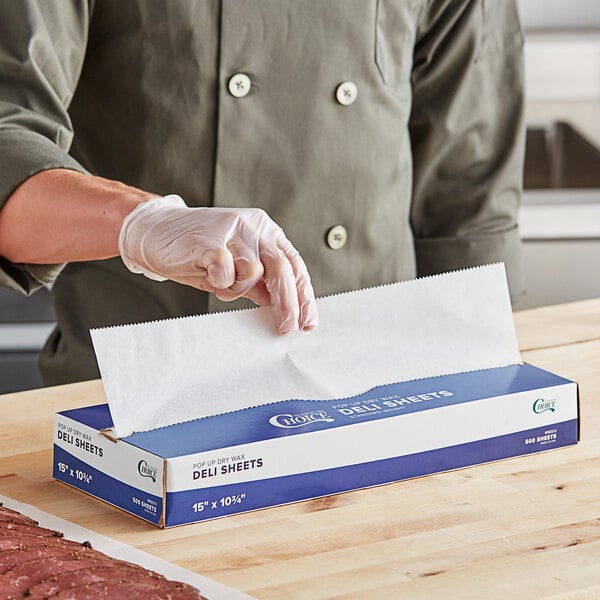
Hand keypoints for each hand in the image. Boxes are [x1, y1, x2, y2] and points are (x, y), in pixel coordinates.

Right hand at [118, 195, 317, 334]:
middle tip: (286, 329)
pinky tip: (207, 273)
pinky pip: (227, 273)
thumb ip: (259, 283)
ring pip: (253, 273)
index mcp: (266, 231)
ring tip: (217, 281)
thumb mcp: (235, 269)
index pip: (294, 265)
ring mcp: (234, 230)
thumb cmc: (196, 252)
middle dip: (287, 305)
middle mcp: (255, 226)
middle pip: (282, 269)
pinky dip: (219, 282)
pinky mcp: (212, 240)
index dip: (303, 296)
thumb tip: (280, 306)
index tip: (307, 322)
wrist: (154, 231)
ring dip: (236, 288)